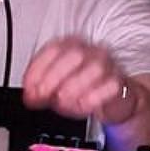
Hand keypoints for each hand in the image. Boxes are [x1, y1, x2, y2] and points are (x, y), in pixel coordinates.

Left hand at [21, 38, 136, 121]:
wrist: (113, 97)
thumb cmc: (82, 86)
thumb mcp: (56, 84)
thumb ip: (40, 86)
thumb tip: (30, 95)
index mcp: (71, 45)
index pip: (53, 49)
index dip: (38, 70)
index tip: (30, 90)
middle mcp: (90, 51)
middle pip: (74, 55)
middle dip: (54, 79)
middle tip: (44, 97)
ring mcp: (107, 65)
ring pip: (94, 69)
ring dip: (74, 89)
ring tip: (63, 103)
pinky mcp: (119, 82)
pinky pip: (110, 86)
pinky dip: (93, 98)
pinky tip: (82, 106)